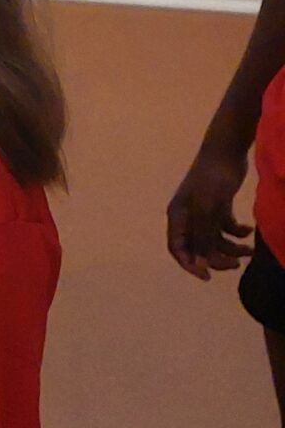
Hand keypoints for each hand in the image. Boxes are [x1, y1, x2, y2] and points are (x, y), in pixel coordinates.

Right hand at [166, 138, 251, 280]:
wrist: (226, 151)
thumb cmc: (212, 179)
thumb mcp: (207, 210)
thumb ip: (203, 236)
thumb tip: (200, 263)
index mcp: (178, 216)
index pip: (178, 248)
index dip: (190, 264)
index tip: (207, 276)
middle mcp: (188, 216)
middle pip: (199, 248)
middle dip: (217, 258)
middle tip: (236, 265)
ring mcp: (204, 212)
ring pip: (215, 240)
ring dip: (232, 248)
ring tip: (250, 249)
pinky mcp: (218, 206)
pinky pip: (226, 228)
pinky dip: (237, 232)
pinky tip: (248, 229)